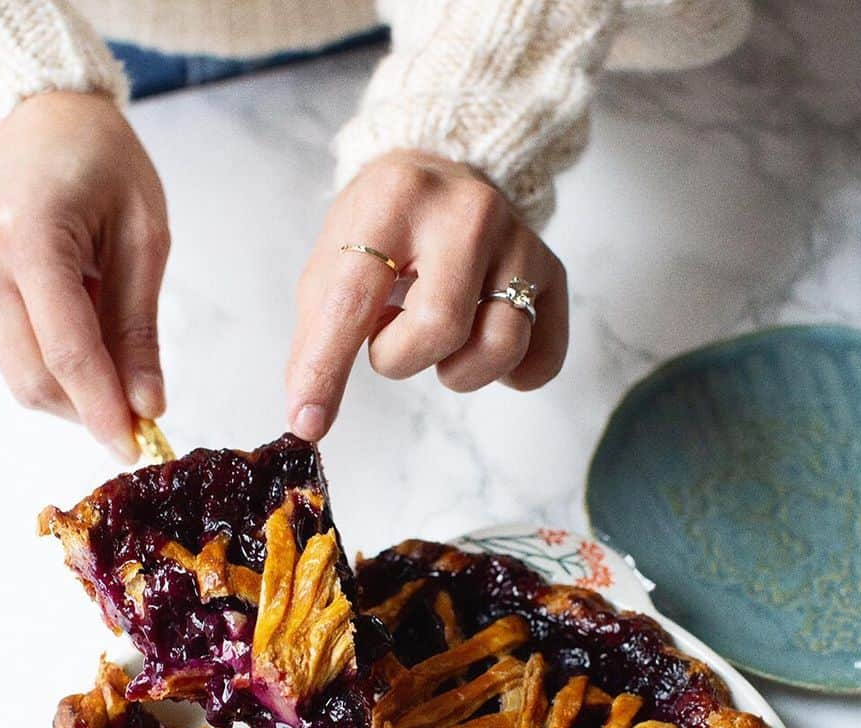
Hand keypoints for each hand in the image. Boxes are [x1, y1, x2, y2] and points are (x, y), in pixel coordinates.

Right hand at [0, 92, 169, 460]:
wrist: (39, 114)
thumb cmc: (101, 161)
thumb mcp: (144, 237)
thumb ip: (139, 328)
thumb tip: (146, 404)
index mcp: (29, 236)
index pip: (69, 354)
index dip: (104, 412)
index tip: (135, 447)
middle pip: (34, 378)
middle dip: (89, 410)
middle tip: (138, 415)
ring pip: (19, 372)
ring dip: (72, 381)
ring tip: (106, 327)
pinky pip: (6, 349)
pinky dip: (47, 353)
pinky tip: (71, 310)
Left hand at [286, 150, 567, 440]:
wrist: (448, 172)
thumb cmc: (382, 231)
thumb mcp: (335, 264)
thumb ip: (319, 339)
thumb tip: (308, 421)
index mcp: (394, 199)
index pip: (355, 301)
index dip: (327, 369)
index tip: (308, 422)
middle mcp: (468, 211)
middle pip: (440, 328)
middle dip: (402, 357)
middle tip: (394, 334)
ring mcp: (520, 240)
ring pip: (500, 348)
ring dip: (458, 372)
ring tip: (441, 339)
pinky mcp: (553, 272)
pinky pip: (540, 363)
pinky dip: (509, 375)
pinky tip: (483, 343)